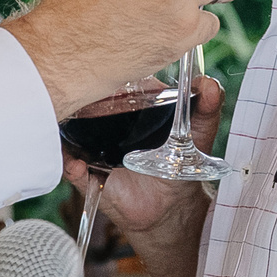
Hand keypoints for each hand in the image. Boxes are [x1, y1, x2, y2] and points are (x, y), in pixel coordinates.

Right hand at [65, 77, 222, 231]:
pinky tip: (76, 165)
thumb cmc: (182, 163)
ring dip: (67, 129)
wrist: (170, 206)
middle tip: (90, 100)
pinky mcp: (88, 174)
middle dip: (82, 98)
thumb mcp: (199, 132)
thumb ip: (207, 108)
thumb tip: (209, 85)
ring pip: (69, 131)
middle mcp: (106, 121)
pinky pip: (71, 167)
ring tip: (74, 128)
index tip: (109, 70)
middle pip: (85, 103)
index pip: (113, 80)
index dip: (108, 72)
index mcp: (131, 103)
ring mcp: (93, 146)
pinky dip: (70, 165)